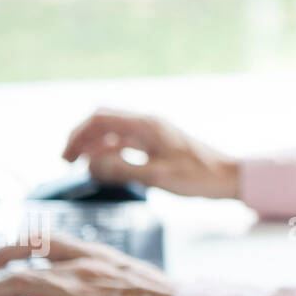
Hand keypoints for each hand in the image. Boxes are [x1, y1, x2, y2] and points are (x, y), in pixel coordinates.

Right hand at [62, 108, 239, 197]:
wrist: (229, 177)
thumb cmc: (198, 176)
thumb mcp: (158, 176)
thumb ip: (123, 169)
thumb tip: (92, 165)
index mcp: (147, 125)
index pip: (102, 118)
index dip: (79, 134)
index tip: (66, 156)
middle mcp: (148, 125)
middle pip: (104, 124)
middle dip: (82, 139)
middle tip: (67, 163)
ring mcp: (152, 135)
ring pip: (114, 135)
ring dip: (95, 148)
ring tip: (81, 168)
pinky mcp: (157, 147)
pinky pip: (126, 146)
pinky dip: (111, 155)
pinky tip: (104, 170)